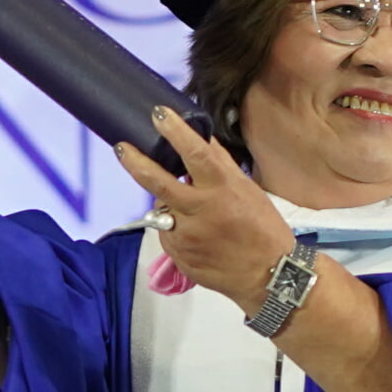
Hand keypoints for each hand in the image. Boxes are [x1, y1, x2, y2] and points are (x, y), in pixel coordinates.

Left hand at [114, 106, 302, 317]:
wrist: (270, 276)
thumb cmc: (264, 230)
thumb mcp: (249, 191)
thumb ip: (222, 166)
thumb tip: (203, 140)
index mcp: (223, 189)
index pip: (195, 153)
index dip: (175, 132)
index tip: (159, 114)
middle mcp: (201, 211)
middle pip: (158, 182)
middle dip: (135, 163)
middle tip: (121, 148)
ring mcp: (186, 235)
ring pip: (162, 211)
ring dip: (169, 206)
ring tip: (194, 216)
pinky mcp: (178, 255)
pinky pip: (167, 235)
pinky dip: (175, 230)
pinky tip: (197, 236)